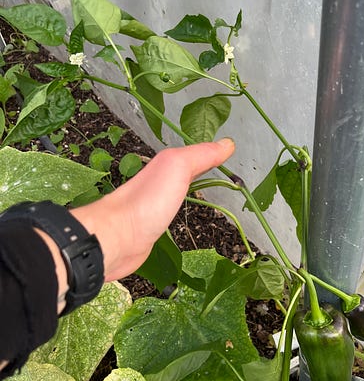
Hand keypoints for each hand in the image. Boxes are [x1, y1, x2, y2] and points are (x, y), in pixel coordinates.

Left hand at [71, 138, 234, 281]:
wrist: (116, 238)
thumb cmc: (147, 201)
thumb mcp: (177, 167)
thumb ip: (201, 154)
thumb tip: (228, 143)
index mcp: (164, 166)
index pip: (194, 156)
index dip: (211, 155)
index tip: (230, 156)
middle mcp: (158, 183)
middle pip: (184, 173)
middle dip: (202, 172)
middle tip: (224, 175)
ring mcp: (154, 206)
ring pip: (176, 194)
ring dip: (190, 192)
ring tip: (208, 193)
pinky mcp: (151, 229)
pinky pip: (170, 216)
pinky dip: (180, 214)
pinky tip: (184, 217)